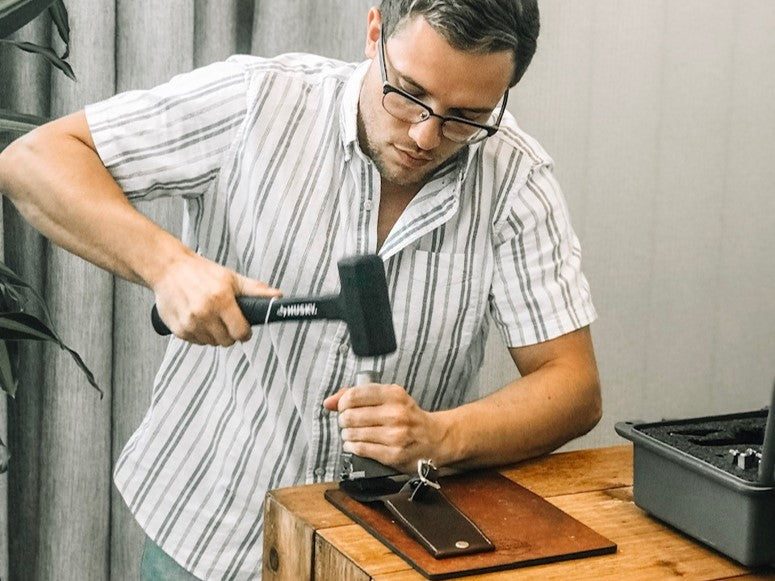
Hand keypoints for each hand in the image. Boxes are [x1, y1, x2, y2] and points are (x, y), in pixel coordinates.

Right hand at [152, 252, 280, 345]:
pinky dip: (199, 334)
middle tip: (224, 318)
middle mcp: (204, 313)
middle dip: (229, 333)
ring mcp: (190, 323)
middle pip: (226, 341)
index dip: (244, 332)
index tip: (243, 328)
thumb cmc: (201, 272)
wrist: (168, 269)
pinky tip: (197, 318)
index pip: (240, 333)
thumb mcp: (231, 278)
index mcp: (221, 300)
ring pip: (211, 343)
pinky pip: (196, 342)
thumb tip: (278, 296)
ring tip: (209, 316)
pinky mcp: (178, 329)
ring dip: (214, 334)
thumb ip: (256, 290)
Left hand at [323, 382, 445, 472]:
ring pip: (353, 434)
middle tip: (348, 422)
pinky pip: (361, 449)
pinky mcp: (393, 454)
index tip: (344, 407)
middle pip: (350, 416)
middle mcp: (395, 414)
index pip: (354, 395)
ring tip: (352, 433)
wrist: (434, 438)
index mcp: (394, 394)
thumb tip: (328, 402)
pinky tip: (355, 444)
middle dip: (344, 420)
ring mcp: (395, 435)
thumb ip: (358, 394)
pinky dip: (353, 447)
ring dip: (347, 434)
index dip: (343, 402)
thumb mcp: (389, 397)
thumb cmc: (408, 416)